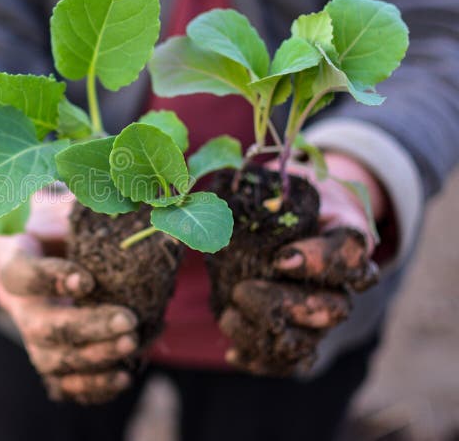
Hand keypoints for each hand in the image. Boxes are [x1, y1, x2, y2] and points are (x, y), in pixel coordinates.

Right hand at [0, 191, 137, 403]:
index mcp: (14, 260)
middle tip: (127, 321)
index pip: (22, 274)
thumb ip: (82, 208)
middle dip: (85, 327)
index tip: (86, 280)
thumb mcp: (63, 207)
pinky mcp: (49, 357)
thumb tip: (131, 202)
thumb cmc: (58, 224)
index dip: (50, 279)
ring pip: (51, 360)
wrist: (44, 249)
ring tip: (131, 346)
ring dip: (92, 358)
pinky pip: (62, 383)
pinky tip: (124, 377)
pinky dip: (91, 386)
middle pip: (40, 327)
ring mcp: (31, 335)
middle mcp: (17, 303)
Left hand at [219, 152, 383, 374]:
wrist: (295, 218)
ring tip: (228, 315)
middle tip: (242, 290)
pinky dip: (261, 361)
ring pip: (309, 342)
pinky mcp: (302, 335)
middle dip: (283, 305)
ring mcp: (323, 315)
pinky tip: (233, 351)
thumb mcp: (276, 184)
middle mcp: (342, 284)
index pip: (350, 254)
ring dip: (264, 335)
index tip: (281, 258)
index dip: (319, 262)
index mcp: (345, 237)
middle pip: (332, 309)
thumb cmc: (284, 198)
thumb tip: (198, 202)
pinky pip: (291, 363)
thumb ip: (254, 191)